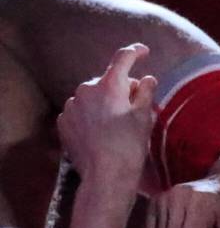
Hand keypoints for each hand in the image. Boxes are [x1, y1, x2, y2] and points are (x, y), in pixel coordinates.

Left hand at [57, 44, 155, 182]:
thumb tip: (147, 78)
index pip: (122, 58)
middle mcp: (85, 90)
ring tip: (117, 125)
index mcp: (108, 86)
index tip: (143, 51)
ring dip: (105, 103)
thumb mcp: (145, 118)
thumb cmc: (129, 146)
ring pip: (93, 97)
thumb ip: (145, 92)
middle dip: (122, 89)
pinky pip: (81, 111)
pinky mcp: (64, 122)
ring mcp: (71, 107)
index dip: (135, 52)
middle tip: (136, 107)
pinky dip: (92, 116)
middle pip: (108, 81)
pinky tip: (102, 133)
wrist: (105, 176)